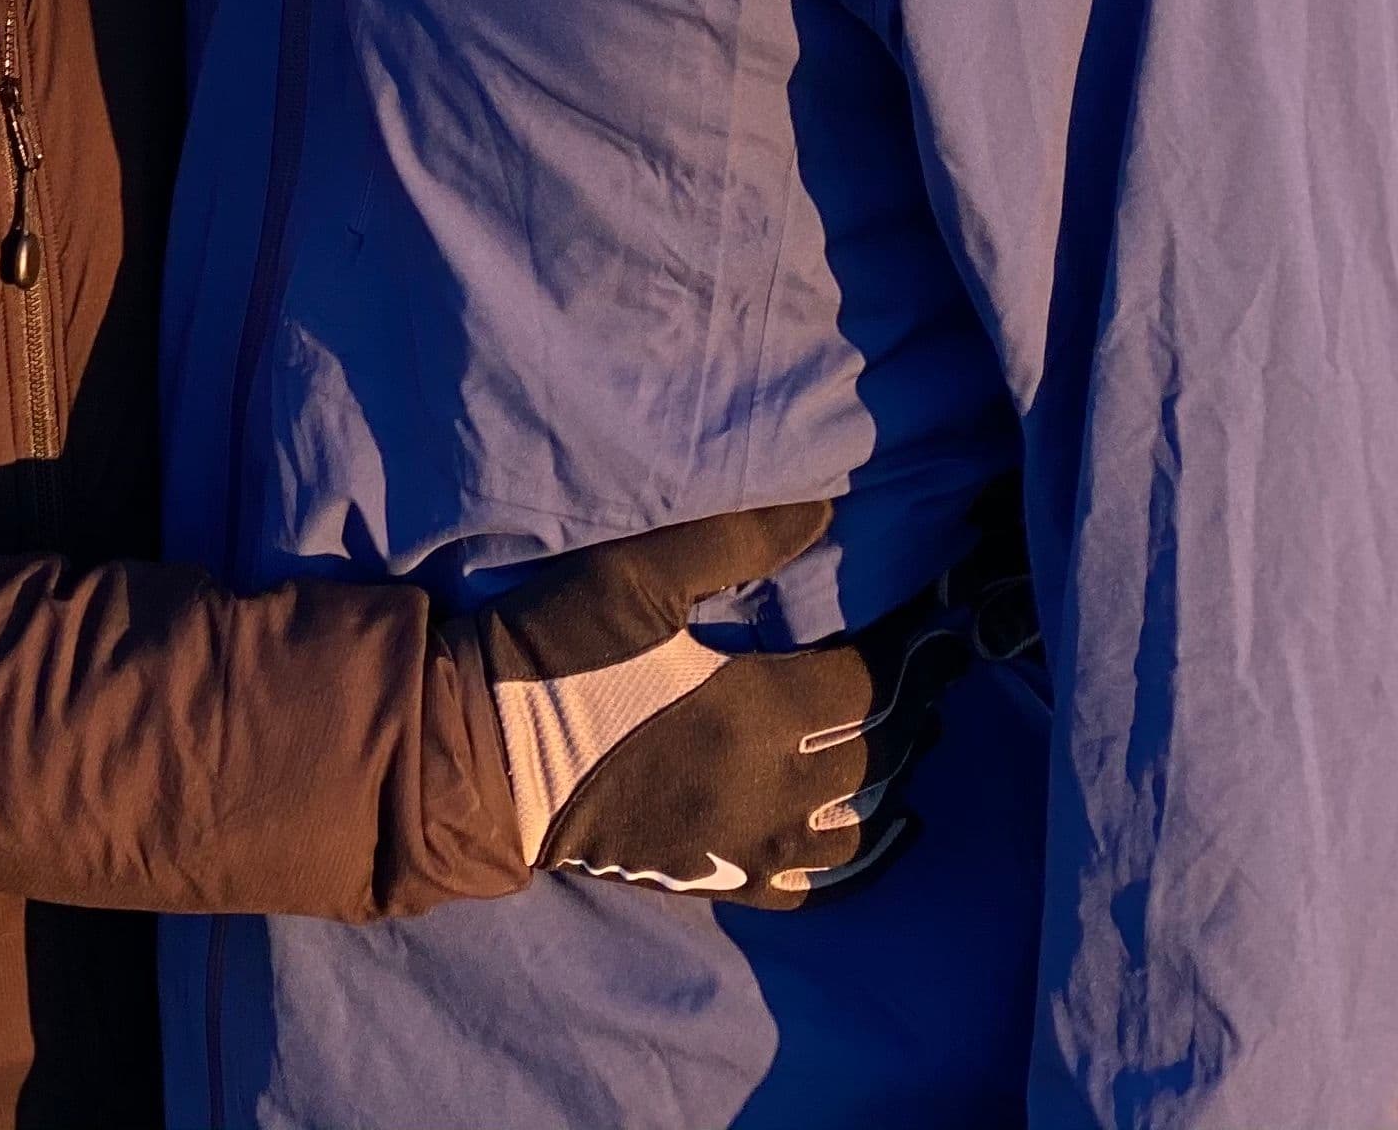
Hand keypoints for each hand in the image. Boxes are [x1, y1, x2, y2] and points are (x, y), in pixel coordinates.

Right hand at [466, 505, 968, 906]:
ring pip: (851, 830)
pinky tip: (837, 824)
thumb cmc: (560, 654)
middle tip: (908, 675)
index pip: (863, 684)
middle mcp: (765, 790)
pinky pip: (806, 886)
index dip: (892, 650)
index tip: (909, 625)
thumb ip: (737, 539)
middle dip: (894, 712)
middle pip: (869, 756)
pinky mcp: (716, 881)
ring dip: (871, 785)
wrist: (489, 756)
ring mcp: (743, 847)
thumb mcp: (639, 575)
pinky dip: (833, 857)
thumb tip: (825, 510)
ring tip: (875, 743)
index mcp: (754, 709)